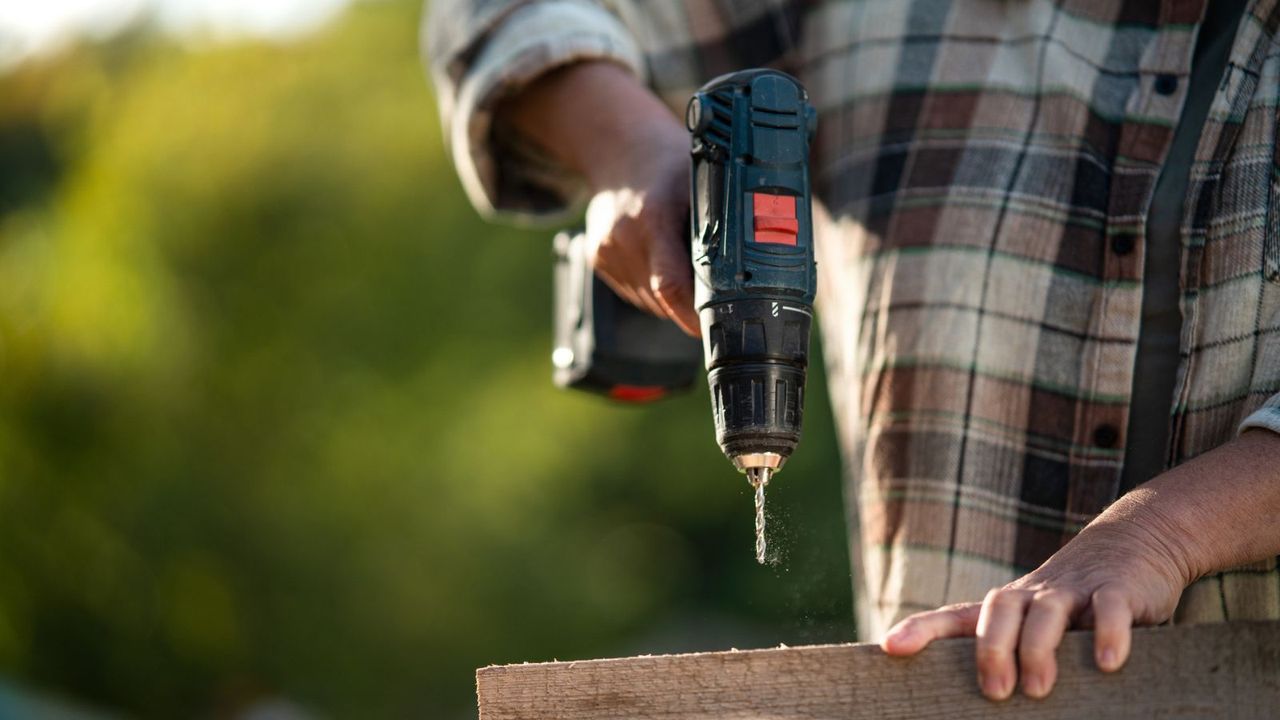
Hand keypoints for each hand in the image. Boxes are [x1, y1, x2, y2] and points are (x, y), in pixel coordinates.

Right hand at [503, 62, 698, 335]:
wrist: (619, 147)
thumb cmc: (669, 163)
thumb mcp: (703, 180)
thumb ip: (723, 220)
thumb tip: (763, 260)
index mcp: (651, 219)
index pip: (670, 286)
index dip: (693, 315)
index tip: (714, 328)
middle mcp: (622, 239)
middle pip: (662, 300)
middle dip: (691, 305)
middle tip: (717, 290)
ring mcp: (605, 253)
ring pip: (650, 302)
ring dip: (673, 298)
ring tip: (686, 261)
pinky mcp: (597, 260)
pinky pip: (636, 292)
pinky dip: (655, 287)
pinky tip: (663, 257)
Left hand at [881, 518, 1190, 700]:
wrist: (1135, 539)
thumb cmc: (1076, 600)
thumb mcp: (1041, 622)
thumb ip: (1015, 653)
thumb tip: (986, 698)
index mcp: (1008, 606)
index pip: (954, 616)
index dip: (921, 629)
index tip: (890, 647)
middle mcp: (1034, 593)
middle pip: (998, 610)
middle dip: (991, 649)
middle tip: (994, 691)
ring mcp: (1075, 590)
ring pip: (1046, 612)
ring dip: (1039, 649)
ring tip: (1038, 689)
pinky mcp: (1117, 590)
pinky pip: (1109, 609)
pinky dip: (1108, 634)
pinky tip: (1106, 663)